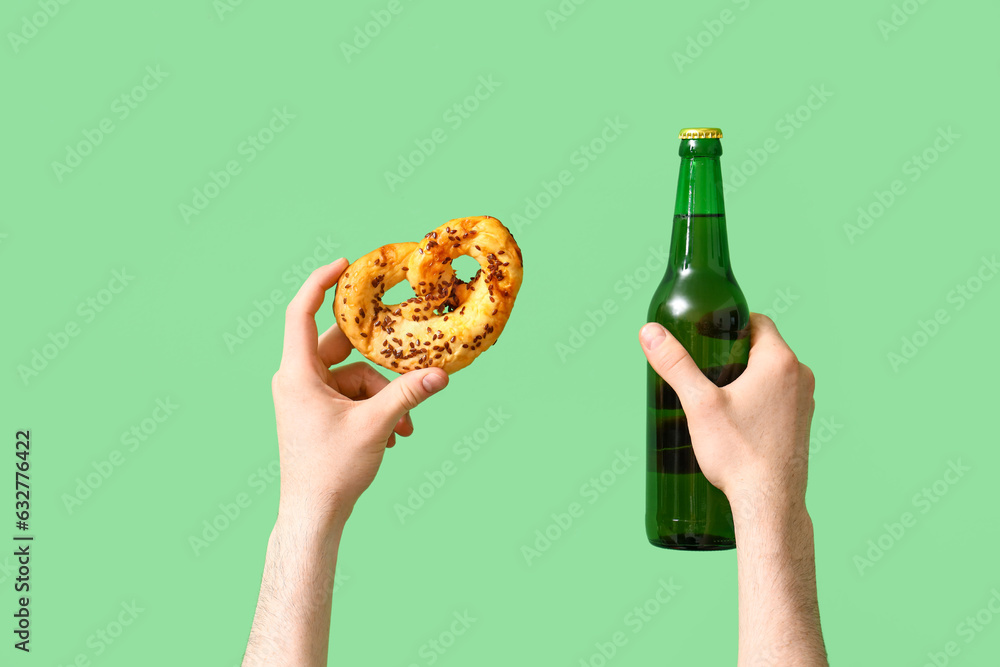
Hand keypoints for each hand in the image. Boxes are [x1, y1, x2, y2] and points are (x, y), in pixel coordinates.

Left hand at [272, 259, 448, 530]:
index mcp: (297, 374)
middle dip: (379, 363)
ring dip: (384, 397)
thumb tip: (441, 374)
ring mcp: (307, 398)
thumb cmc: (331, 471)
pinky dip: (375, 409)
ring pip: (353, 377)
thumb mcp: (375, 426)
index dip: (321, 283)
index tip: (346, 264)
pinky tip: (395, 435)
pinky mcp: (319, 414)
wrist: (313, 515)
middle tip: (404, 347)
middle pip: (341, 348)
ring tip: (406, 426)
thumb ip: (407, 394)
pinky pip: (351, 397)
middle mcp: (297, 380)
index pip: (300, 312)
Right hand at [639, 313, 815, 516]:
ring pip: (771, 374)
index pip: (757, 322)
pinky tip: (736, 420)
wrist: (769, 503)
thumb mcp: (699, 404)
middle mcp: (801, 377)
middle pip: (762, 348)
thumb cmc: (738, 453)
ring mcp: (805, 402)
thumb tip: (650, 332)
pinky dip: (759, 399)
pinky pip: (779, 397)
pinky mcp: (802, 424)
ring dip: (747, 377)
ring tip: (715, 396)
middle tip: (702, 368)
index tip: (705, 337)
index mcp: (780, 361)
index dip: (729, 325)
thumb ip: (675, 364)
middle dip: (733, 353)